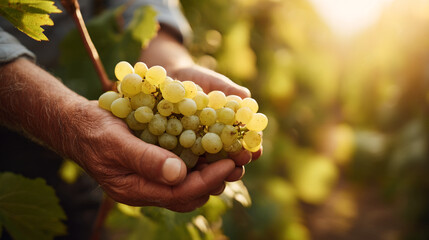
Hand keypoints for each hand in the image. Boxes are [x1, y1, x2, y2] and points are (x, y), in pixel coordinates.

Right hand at [0, 58, 235, 211]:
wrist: (78, 124)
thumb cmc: (93, 130)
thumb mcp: (115, 142)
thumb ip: (144, 159)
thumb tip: (179, 174)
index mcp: (135, 189)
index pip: (179, 194)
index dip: (207, 180)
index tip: (230, 163)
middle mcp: (146, 189)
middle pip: (189, 193)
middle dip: (217, 178)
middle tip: (241, 160)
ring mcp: (150, 179)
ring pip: (189, 184)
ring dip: (213, 171)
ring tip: (234, 155)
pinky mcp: (154, 166)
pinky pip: (183, 170)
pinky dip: (200, 161)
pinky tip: (214, 147)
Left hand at [140, 29, 262, 181]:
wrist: (170, 79)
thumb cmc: (197, 79)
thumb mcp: (213, 82)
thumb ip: (229, 91)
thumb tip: (245, 97)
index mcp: (231, 130)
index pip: (246, 143)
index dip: (252, 148)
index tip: (255, 151)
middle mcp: (217, 145)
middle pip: (230, 161)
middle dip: (235, 166)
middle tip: (238, 167)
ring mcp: (197, 152)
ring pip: (209, 170)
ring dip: (215, 176)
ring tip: (218, 179)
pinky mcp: (176, 154)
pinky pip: (183, 165)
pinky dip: (187, 171)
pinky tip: (187, 174)